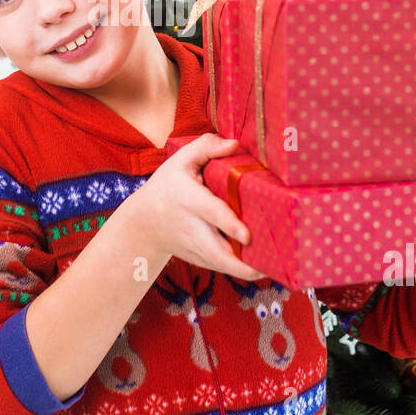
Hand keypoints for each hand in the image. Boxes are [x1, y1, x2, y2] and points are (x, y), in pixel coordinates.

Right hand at [126, 133, 265, 281]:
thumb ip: (206, 147)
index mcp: (188, 198)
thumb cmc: (166, 186)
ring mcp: (194, 247)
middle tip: (268, 265)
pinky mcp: (198, 259)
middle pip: (216, 252)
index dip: (229, 224)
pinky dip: (239, 270)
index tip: (248, 235)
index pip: (210, 212)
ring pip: (220, 265)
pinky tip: (260, 268)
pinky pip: (220, 267)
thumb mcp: (180, 160)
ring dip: (245, 271)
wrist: (144, 222)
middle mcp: (191, 226)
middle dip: (241, 264)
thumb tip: (235, 144)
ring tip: (271, 269)